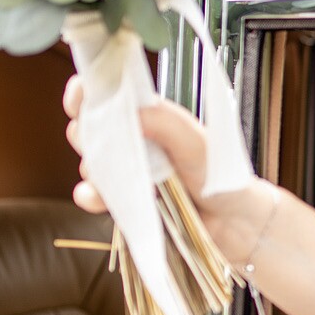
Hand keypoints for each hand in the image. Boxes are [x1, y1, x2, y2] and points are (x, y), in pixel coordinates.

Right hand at [62, 75, 277, 270]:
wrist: (234, 223)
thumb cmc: (222, 175)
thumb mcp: (198, 142)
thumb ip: (168, 123)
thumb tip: (130, 109)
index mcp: (150, 117)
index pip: (109, 95)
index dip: (88, 91)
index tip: (81, 92)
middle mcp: (134, 142)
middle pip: (88, 127)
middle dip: (86, 131)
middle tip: (106, 141)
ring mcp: (128, 172)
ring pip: (90, 162)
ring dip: (93, 168)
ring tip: (116, 176)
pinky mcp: (126, 202)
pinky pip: (95, 196)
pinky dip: (90, 196)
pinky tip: (97, 198)